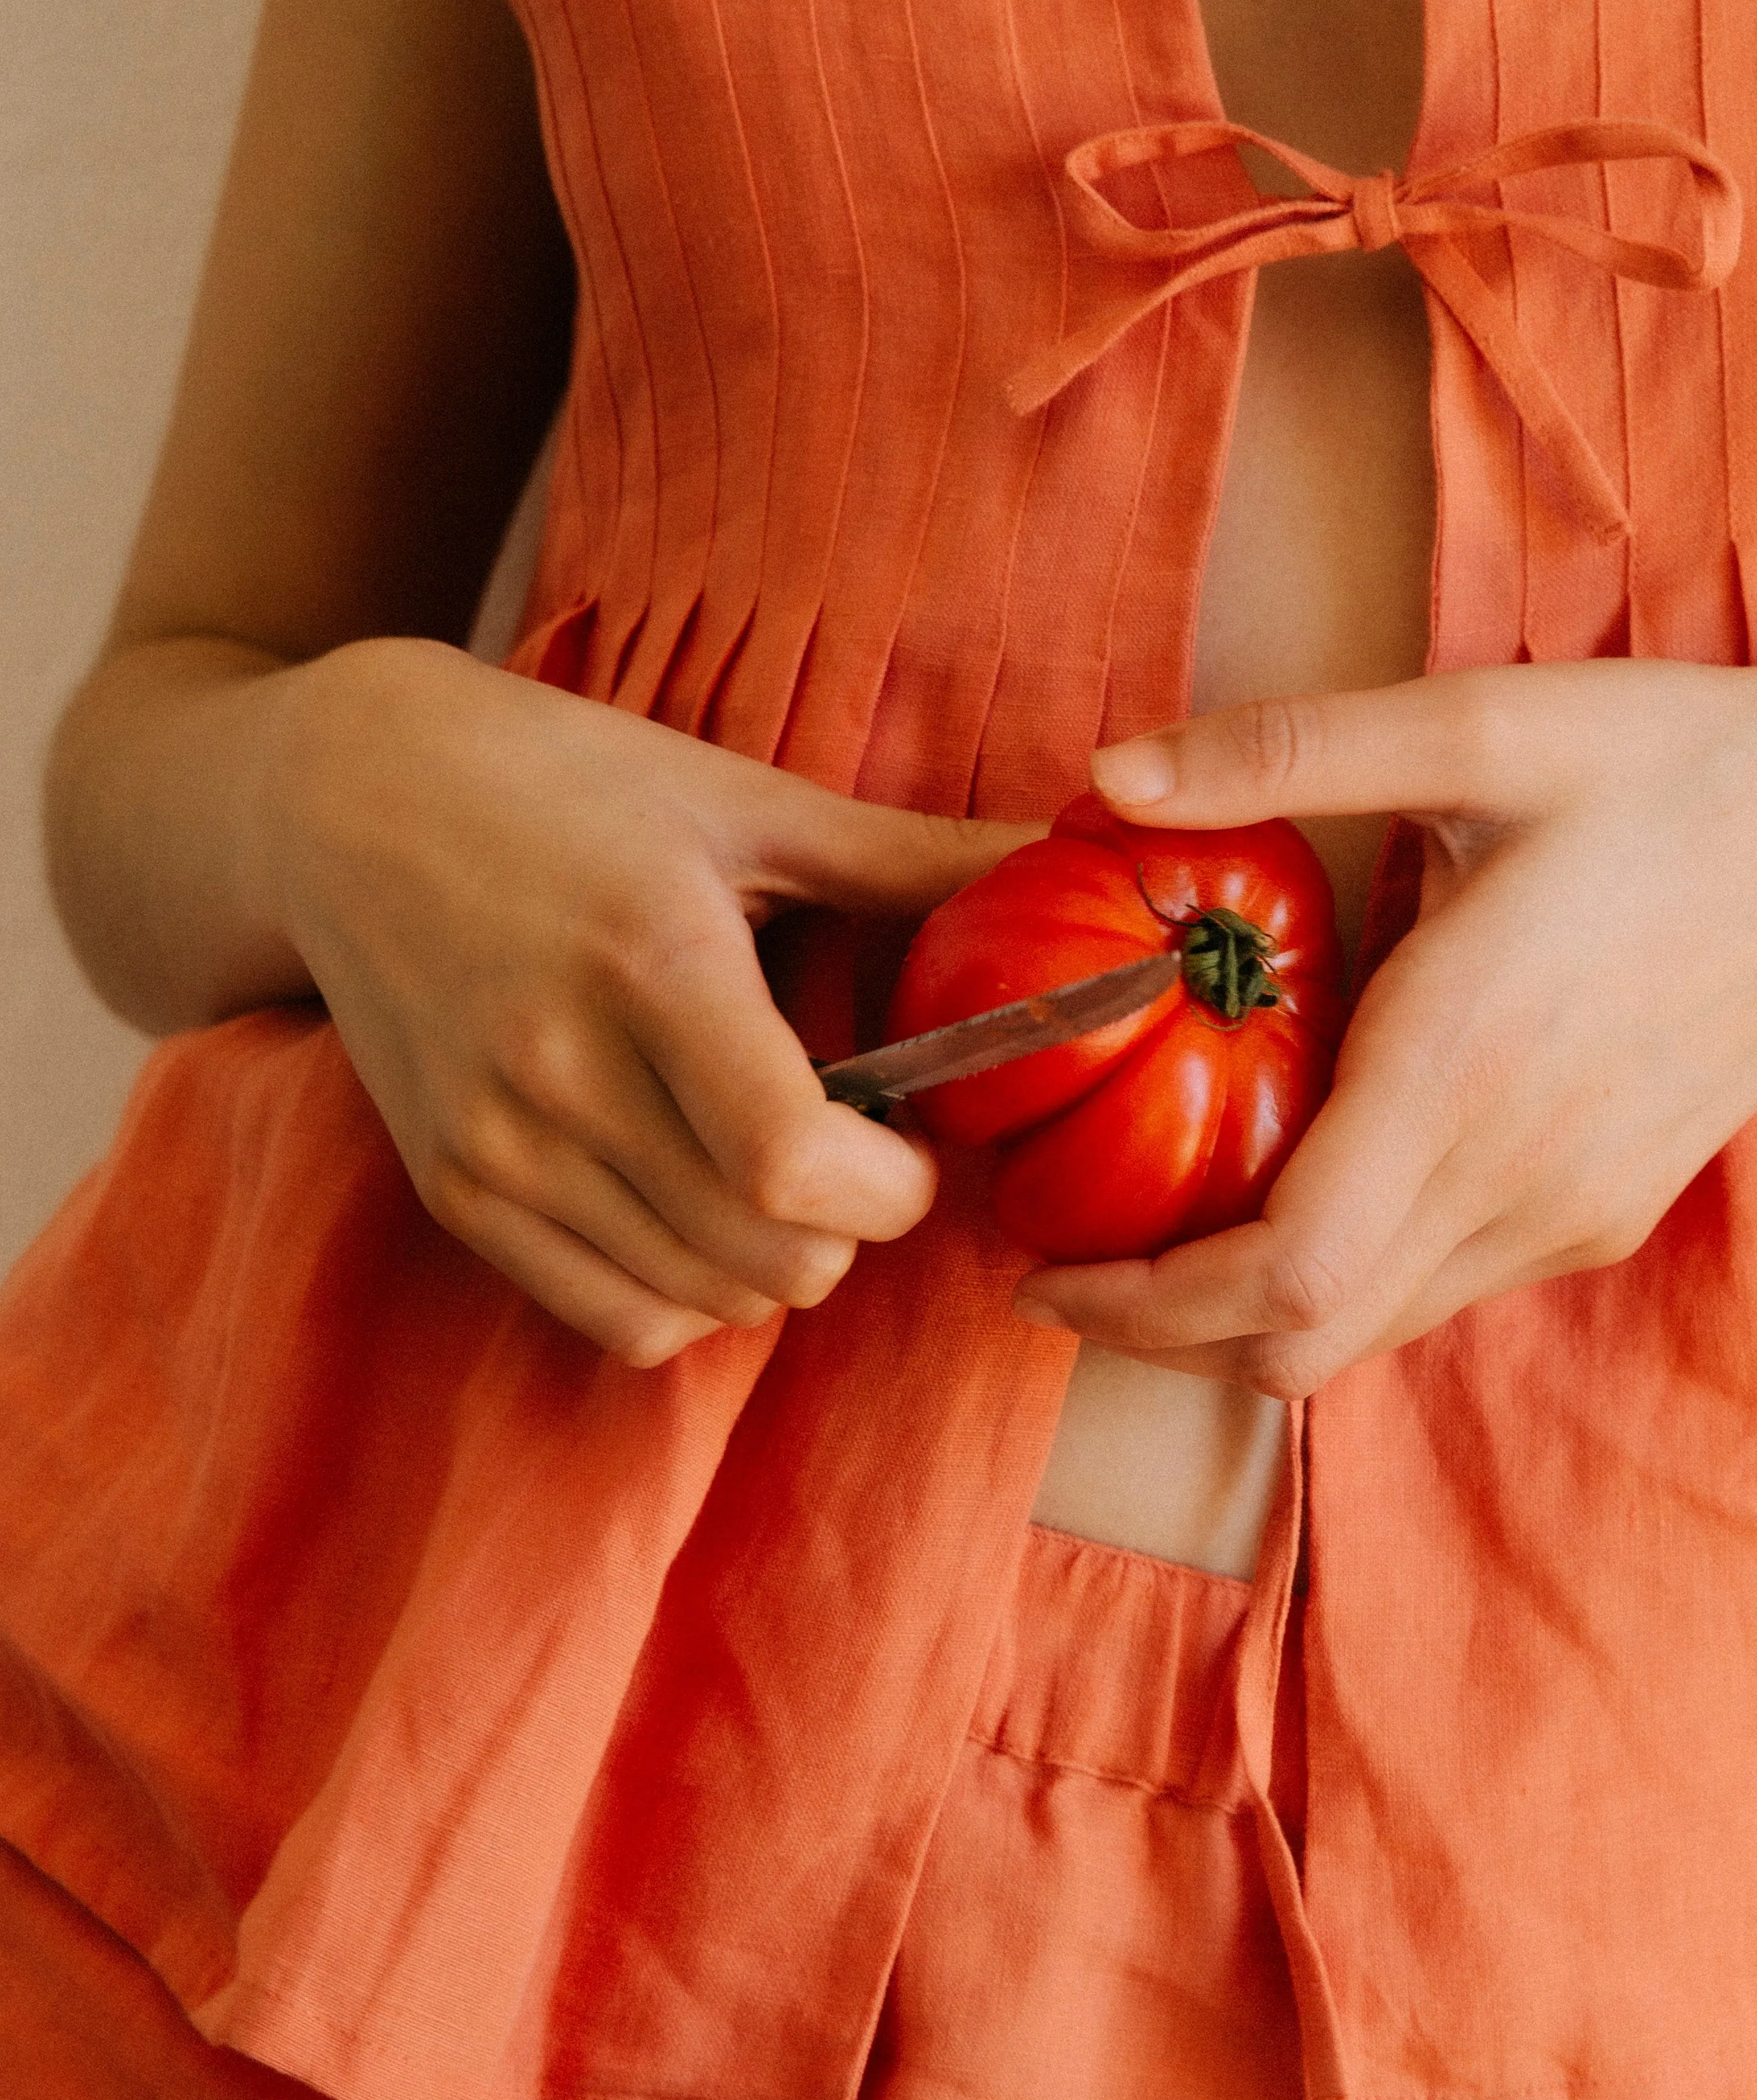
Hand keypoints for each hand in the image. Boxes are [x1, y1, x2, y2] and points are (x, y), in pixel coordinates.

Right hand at [260, 638, 1031, 1363]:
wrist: (350, 798)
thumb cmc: (569, 780)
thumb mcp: (745, 798)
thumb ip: (912, 855)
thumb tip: (1064, 850)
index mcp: (650, 961)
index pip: (787, 1165)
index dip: (886, 1192)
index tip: (911, 1151)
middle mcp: (558, 1070)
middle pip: (759, 1255)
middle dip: (849, 1233)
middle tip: (860, 1161)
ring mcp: (493, 1143)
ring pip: (696, 1301)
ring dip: (774, 1267)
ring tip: (777, 1175)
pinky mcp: (452, 1189)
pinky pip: (612, 1319)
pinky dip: (686, 1298)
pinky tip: (697, 1209)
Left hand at [1009, 659, 1756, 1395]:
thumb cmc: (1677, 763)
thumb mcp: (1485, 723)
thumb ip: (1288, 749)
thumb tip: (1110, 774)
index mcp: (1468, 1061)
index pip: (1282, 1277)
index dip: (1144, 1304)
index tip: (1042, 1269)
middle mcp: (1523, 1171)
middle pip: (1305, 1342)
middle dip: (1163, 1332)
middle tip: (1062, 1267)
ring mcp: (1576, 1207)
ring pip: (1373, 1334)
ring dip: (1250, 1314)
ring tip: (1156, 1231)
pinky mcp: (1611, 1208)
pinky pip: (1441, 1289)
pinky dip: (1343, 1278)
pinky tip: (1299, 1184)